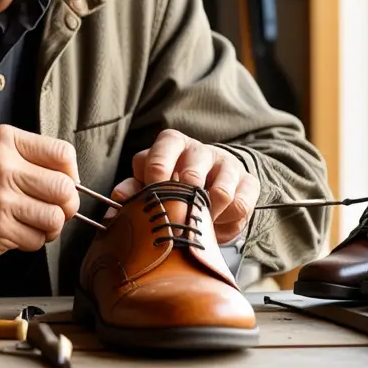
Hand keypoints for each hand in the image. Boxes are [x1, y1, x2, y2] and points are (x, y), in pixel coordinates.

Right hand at [0, 125, 79, 260]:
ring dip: (50, 226)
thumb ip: (33, 159)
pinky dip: (32, 240)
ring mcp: (0, 200)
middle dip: (67, 205)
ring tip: (34, 222)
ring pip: (55, 219)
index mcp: (7, 142)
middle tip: (55, 209)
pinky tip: (16, 231)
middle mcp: (3, 167)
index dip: (71, 174)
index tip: (63, 184)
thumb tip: (75, 183)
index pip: (63, 155)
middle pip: (65, 190)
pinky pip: (36, 240)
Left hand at [110, 129, 257, 243]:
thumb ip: (135, 189)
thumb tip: (118, 197)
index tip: (151, 200)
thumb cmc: (174, 184)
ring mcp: (227, 164)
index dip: (154, 178)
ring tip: (198, 224)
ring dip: (207, 216)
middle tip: (177, 218)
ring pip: (220, 193)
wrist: (213, 185)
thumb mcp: (151, 183)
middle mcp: (200, 150)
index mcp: (172, 143)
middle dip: (184, 202)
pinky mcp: (249, 181)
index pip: (161, 153)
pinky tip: (218, 221)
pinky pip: (241, 205)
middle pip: (192, 174)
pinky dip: (228, 220)